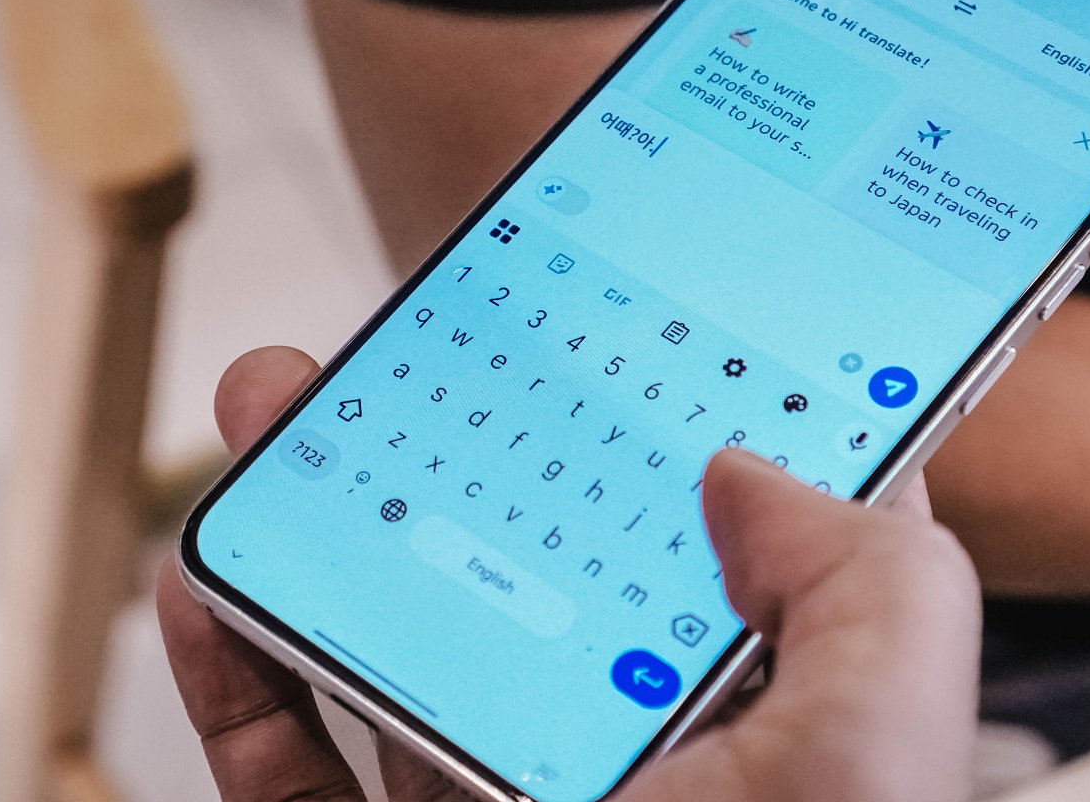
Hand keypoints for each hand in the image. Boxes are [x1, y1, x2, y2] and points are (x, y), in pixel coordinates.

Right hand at [159, 346, 982, 801]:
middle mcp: (624, 776)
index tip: (605, 331)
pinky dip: (236, 675)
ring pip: (389, 652)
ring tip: (273, 420)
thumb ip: (876, 590)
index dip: (669, 435)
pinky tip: (212, 583)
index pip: (719, 554)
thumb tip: (755, 473)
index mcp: (759, 735)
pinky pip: (288, 772)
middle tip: (396, 351)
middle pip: (524, 574)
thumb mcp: (875, 765)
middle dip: (449, 447)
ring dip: (319, 528)